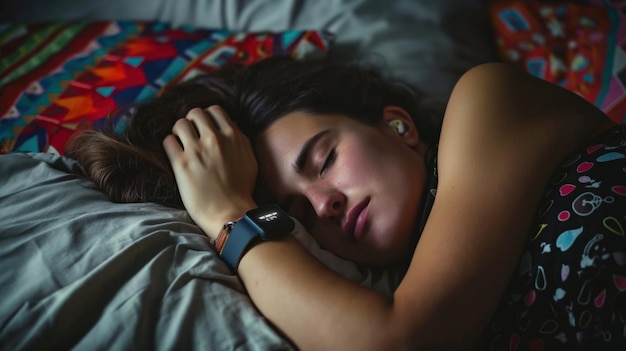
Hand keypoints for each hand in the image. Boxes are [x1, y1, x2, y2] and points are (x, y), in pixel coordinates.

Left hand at [163, 106, 257, 238]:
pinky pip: (168, 141)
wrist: (230, 213)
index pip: (215, 110)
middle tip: (191, 135)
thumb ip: (239, 140)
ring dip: (178, 131)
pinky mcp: (181, 164)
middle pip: (195, 113)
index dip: (208, 118)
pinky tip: (174, 154)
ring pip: (179, 123)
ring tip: (180, 143)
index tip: (205, 128)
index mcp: (234, 136)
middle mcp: (215, 139)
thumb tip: (229, 128)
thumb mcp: (249, 159)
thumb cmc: (242, 190)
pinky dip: (170, 145)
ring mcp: (197, 150)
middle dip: (192, 122)